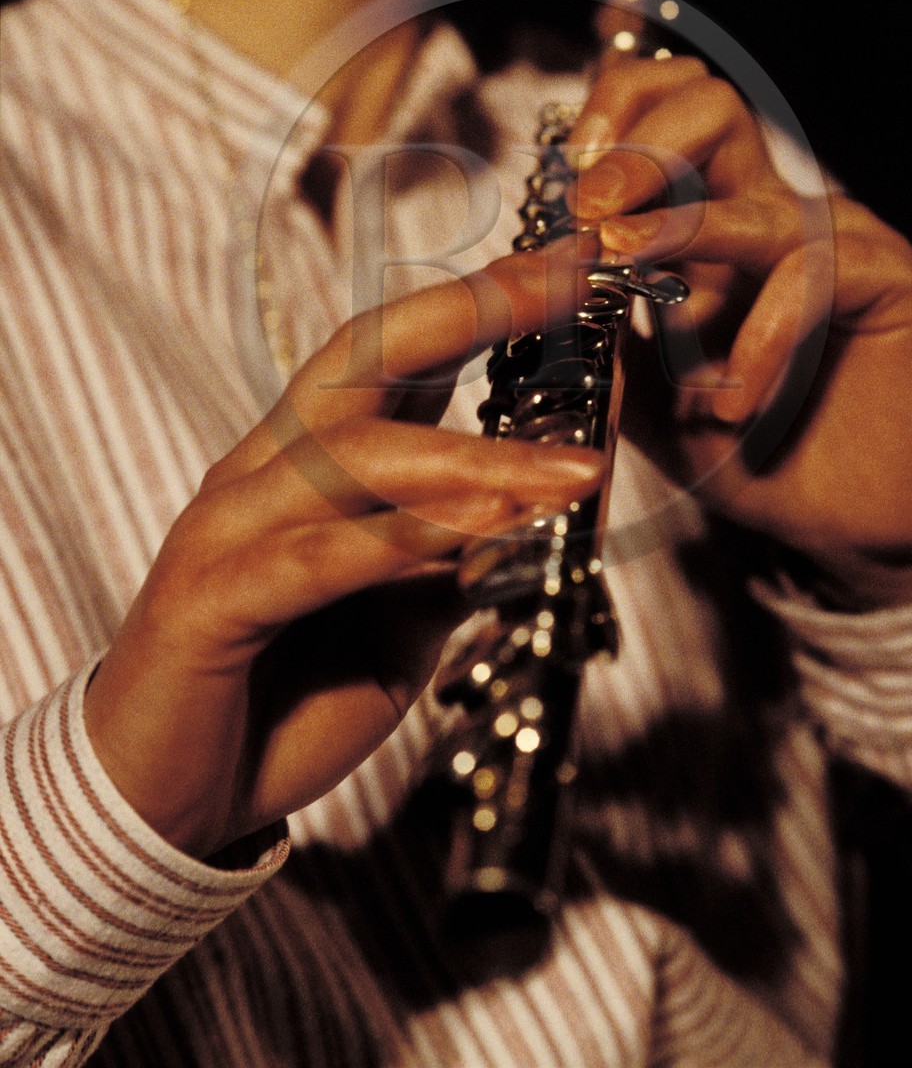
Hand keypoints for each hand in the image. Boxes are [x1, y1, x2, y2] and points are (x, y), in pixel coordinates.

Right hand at [84, 239, 602, 858]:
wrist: (174, 804)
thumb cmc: (294, 695)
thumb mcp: (408, 611)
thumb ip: (464, 544)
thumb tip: (558, 490)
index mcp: (308, 459)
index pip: (399, 352)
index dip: (485, 300)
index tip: (577, 265)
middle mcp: (264, 469)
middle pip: (365, 354)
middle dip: (473, 309)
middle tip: (571, 285)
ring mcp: (228, 525)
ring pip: (355, 454)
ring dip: (478, 462)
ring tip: (579, 474)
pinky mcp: (209, 600)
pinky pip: (318, 558)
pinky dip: (403, 543)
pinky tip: (482, 539)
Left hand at [568, 54, 911, 605]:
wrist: (840, 518)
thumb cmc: (743, 450)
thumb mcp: (639, 393)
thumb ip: (597, 332)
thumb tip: (540, 277)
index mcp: (704, 223)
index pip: (660, 111)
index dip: (613, 113)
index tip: (568, 175)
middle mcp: (766, 213)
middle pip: (711, 105)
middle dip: (641, 144)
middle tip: (593, 206)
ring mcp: (831, 237)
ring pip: (755, 199)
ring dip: (681, 234)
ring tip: (626, 271)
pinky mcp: (886, 275)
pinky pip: (812, 274)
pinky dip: (761, 336)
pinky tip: (731, 400)